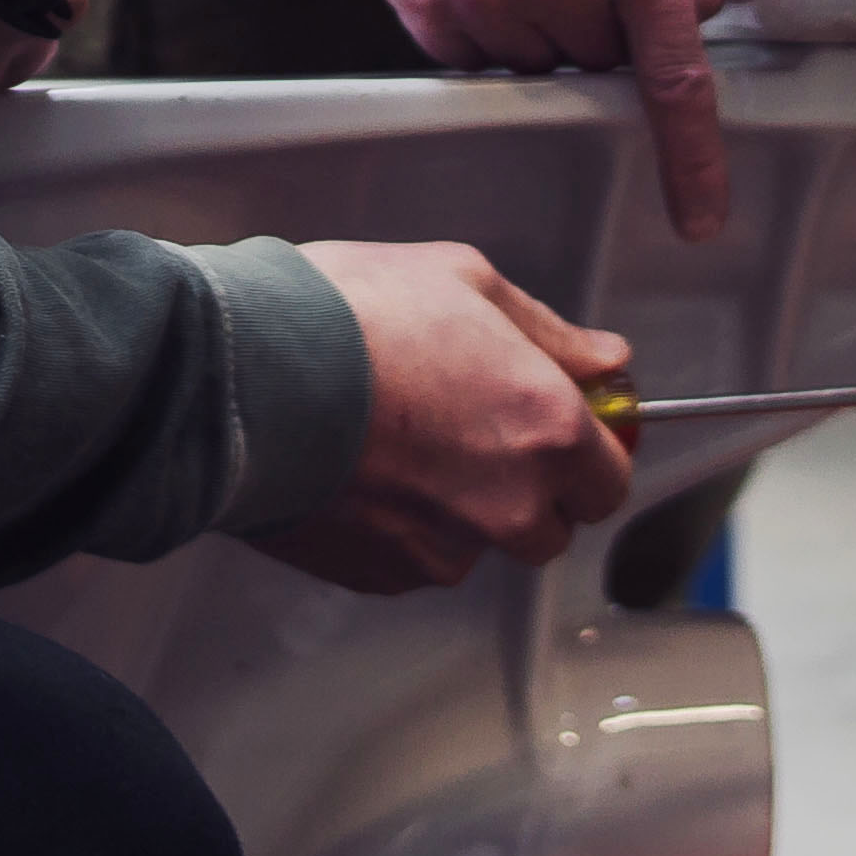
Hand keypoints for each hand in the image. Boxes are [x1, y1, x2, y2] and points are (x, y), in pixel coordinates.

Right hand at [242, 239, 632, 592]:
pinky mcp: (382, 575)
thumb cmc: (348, 315)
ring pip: (479, 544)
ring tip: (399, 439)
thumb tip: (607, 362)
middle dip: (529, 486)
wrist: (244, 374)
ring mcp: (444, 550)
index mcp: (545, 429)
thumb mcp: (464, 280)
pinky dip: (401, 526)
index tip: (566, 428)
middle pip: (552, 526)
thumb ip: (551, 333)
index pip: (611, 478)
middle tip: (475, 428)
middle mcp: (509, 505)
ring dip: (460, 508)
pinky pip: (415, 559)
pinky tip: (363, 467)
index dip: (590, 452)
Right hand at [362, 0, 730, 242]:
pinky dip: (484, 26)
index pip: (673, 75)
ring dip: (538, 27)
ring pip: (535, 68)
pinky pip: (475, 58)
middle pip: (599, 64)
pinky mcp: (426, 3)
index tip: (700, 214)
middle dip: (598, 24)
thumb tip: (699, 19)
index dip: (692, 157)